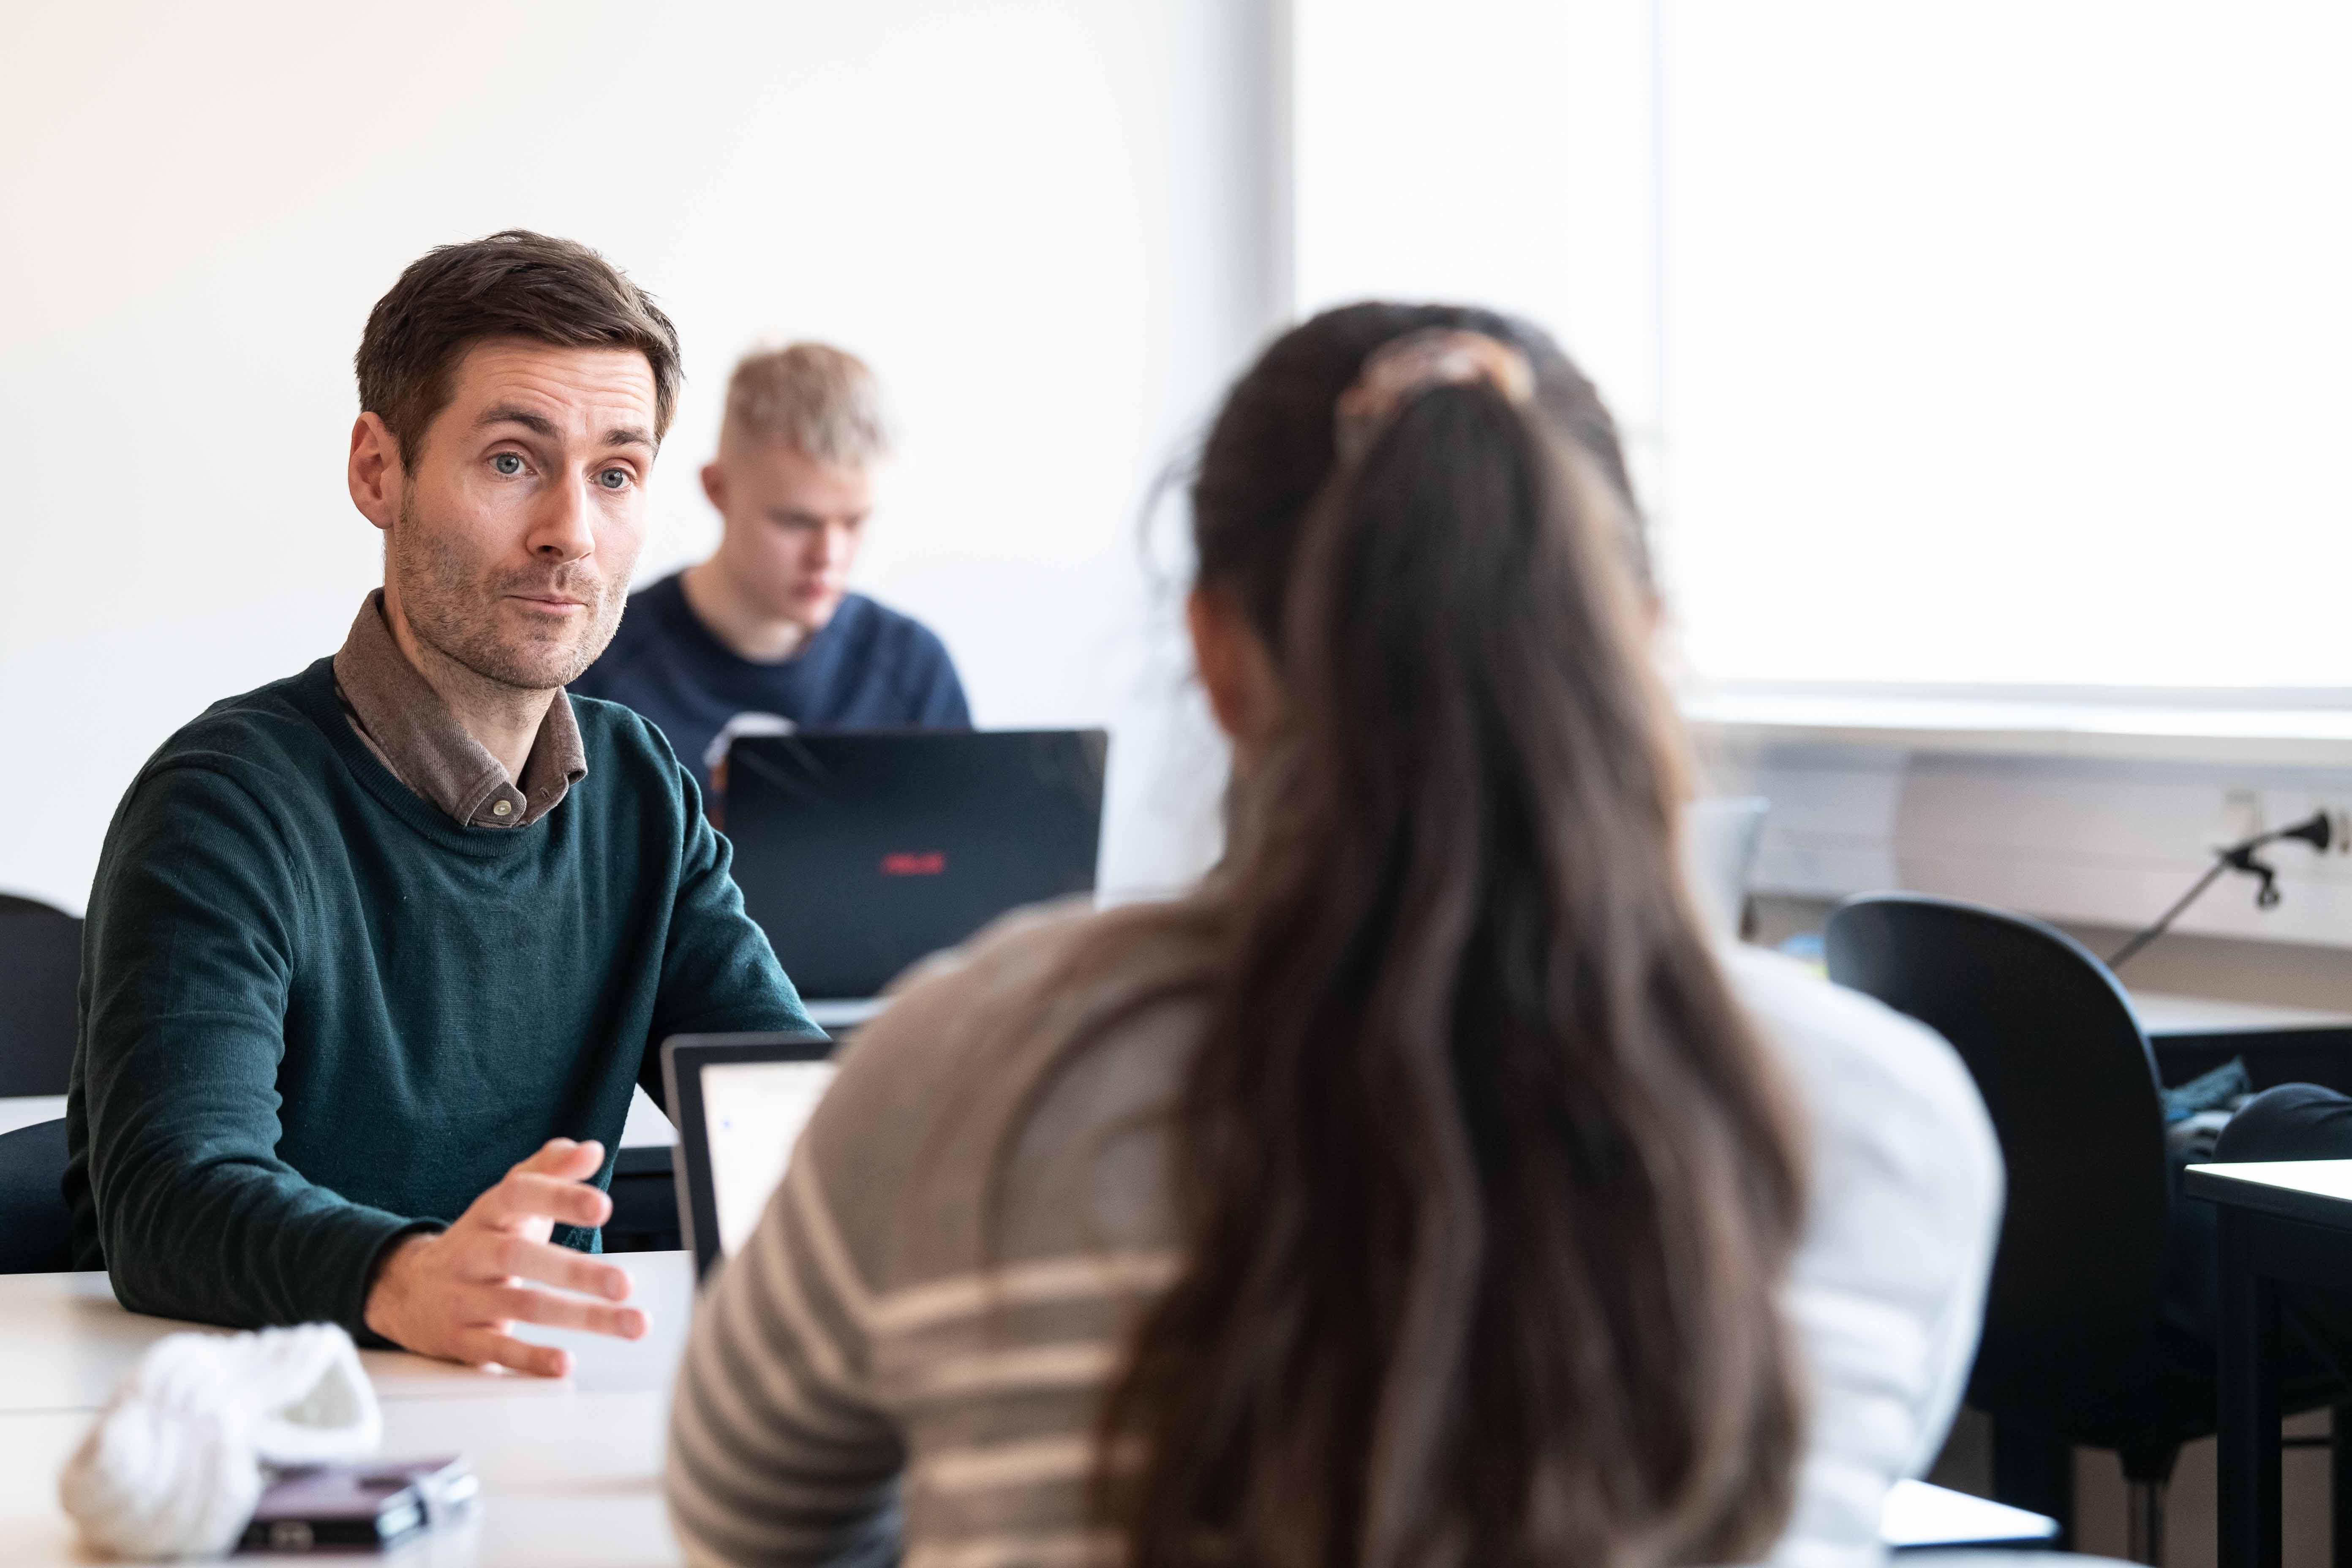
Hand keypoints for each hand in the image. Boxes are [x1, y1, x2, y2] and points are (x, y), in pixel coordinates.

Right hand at [363, 1138, 646, 1375]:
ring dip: (580, 1317)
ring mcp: (462, 1298)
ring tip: (632, 1322)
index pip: (519, 1194)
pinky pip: (497, 1351)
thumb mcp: (508, 1199)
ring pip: (521, 1307)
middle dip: (574, 1270)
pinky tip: (565, 1365)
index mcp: (488, 1212)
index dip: (559, 1197)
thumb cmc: (481, 1239)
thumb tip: (591, 1150)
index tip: (603, 1206)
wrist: (406, 1289)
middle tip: (625, 1283)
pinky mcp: (460, 1340)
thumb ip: (550, 1169)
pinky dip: (531, 1360)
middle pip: (518, 1257)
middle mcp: (471, 1252)